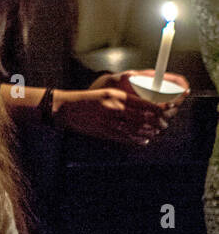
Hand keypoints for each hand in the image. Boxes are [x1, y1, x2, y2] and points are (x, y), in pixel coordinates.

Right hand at [66, 70, 188, 144]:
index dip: (158, 109)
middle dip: (157, 123)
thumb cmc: (87, 100)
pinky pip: (125, 138)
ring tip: (155, 132)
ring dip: (149, 132)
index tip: (166, 112)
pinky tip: (143, 140)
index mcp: (116, 97)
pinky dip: (137, 140)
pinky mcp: (104, 132)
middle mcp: (114, 109)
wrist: (66, 109)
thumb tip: (146, 108)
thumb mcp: (107, 93)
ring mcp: (109, 122)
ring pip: (136, 129)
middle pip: (143, 118)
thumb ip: (125, 99)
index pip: (144, 104)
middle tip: (163, 125)